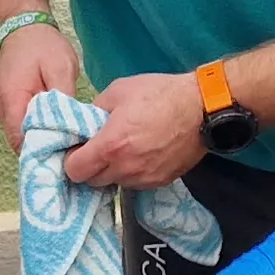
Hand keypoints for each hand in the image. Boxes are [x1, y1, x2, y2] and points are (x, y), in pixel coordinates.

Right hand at [0, 18, 78, 147]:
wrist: (24, 27)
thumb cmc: (42, 45)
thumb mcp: (60, 68)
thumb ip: (62, 99)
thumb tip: (69, 128)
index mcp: (12, 102)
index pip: (22, 143)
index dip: (43, 156)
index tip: (67, 160)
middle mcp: (3, 112)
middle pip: (22, 146)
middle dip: (46, 154)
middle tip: (74, 157)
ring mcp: (6, 111)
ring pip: (24, 140)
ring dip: (44, 145)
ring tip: (70, 149)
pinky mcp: (12, 109)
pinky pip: (25, 130)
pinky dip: (41, 135)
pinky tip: (61, 135)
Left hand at [64, 69, 211, 187]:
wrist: (202, 109)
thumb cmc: (160, 94)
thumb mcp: (119, 91)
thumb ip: (95, 110)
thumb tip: (84, 123)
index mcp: (110, 146)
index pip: (75, 170)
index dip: (72, 159)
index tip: (78, 148)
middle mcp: (125, 168)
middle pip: (92, 181)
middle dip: (90, 167)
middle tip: (98, 148)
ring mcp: (144, 178)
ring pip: (114, 183)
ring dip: (112, 171)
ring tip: (123, 149)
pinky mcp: (159, 182)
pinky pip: (135, 183)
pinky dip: (132, 173)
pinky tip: (140, 154)